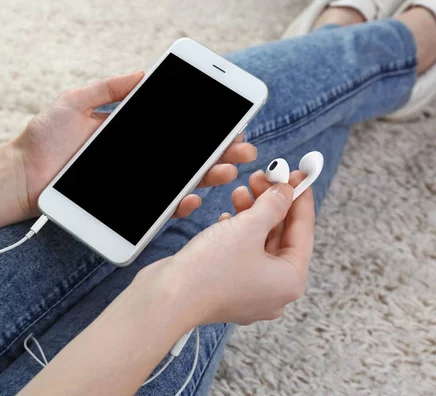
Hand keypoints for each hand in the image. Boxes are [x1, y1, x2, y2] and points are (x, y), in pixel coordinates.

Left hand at [9, 72, 257, 218]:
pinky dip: (178, 204)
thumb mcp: (76, 102)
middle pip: (186, 157)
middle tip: (243, 148)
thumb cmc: (43, 140)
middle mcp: (138, 161)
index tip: (229, 121)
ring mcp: (133, 186)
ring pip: (179, 182)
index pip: (175, 131)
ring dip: (208, 176)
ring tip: (228, 169)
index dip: (204, 128)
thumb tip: (142, 73)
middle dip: (219, 152)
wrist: (19, 175)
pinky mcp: (123, 208)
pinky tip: (194, 196)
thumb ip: (108, 88)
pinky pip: (156, 209)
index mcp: (131, 135)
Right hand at [151, 170, 314, 326]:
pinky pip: (242, 255)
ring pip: (260, 244)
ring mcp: (250, 292)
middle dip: (272, 204)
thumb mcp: (248, 227)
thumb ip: (273, 205)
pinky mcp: (228, 288)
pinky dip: (239, 233)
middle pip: (282, 236)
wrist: (168, 297)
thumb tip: (286, 192)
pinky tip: (228, 215)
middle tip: (264, 177)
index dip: (300, 197)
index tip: (297, 174)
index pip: (304, 230)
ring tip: (241, 190)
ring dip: (253, 215)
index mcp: (289, 280)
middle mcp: (274, 290)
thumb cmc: (210, 270)